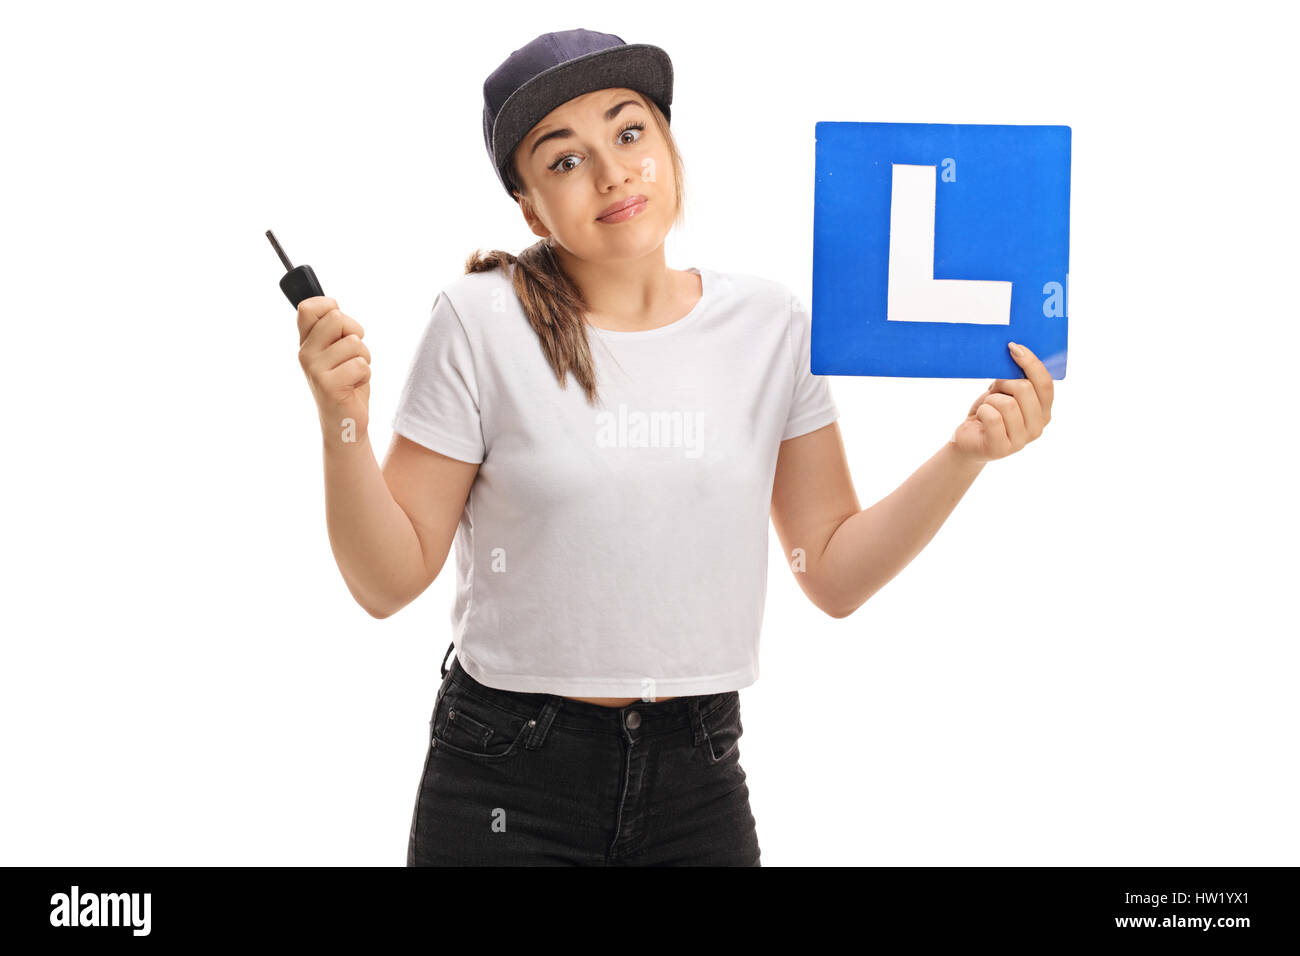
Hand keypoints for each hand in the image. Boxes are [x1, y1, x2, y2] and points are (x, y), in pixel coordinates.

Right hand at [297, 296, 371, 438]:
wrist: (345, 422)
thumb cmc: (346, 382)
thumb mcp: (337, 351)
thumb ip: (333, 330)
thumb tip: (332, 304)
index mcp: (306, 342)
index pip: (308, 307)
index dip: (330, 306)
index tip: (341, 325)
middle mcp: (305, 353)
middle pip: (337, 318)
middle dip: (355, 334)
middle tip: (352, 354)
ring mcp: (314, 369)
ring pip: (354, 343)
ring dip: (363, 358)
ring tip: (353, 374)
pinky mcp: (328, 385)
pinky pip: (361, 365)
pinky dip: (365, 375)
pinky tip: (354, 386)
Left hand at [950, 342, 1053, 463]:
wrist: (967, 440)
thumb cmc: (988, 413)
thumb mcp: (1003, 393)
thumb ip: (1015, 379)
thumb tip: (1017, 350)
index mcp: (1043, 411)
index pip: (1045, 384)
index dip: (1031, 363)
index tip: (1014, 347)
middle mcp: (1037, 427)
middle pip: (1025, 389)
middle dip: (1004, 383)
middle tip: (993, 390)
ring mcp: (1021, 440)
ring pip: (1007, 404)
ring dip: (990, 400)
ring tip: (987, 408)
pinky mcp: (1002, 448)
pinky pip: (992, 417)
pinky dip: (982, 411)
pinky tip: (980, 418)